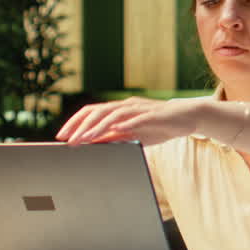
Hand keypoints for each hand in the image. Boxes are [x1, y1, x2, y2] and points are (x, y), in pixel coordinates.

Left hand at [56, 97, 198, 146]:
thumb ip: (114, 137)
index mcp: (119, 110)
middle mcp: (126, 106)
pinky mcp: (152, 114)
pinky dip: (122, 124)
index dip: (75, 122)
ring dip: (96, 126)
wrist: (187, 118)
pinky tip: (113, 131)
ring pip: (112, 114)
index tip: (61, 136)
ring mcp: (138, 109)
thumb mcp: (132, 135)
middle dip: (80, 125)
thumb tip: (93, 143)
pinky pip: (134, 118)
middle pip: (97, 111)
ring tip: (83, 139)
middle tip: (66, 140)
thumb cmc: (158, 126)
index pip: (91, 112)